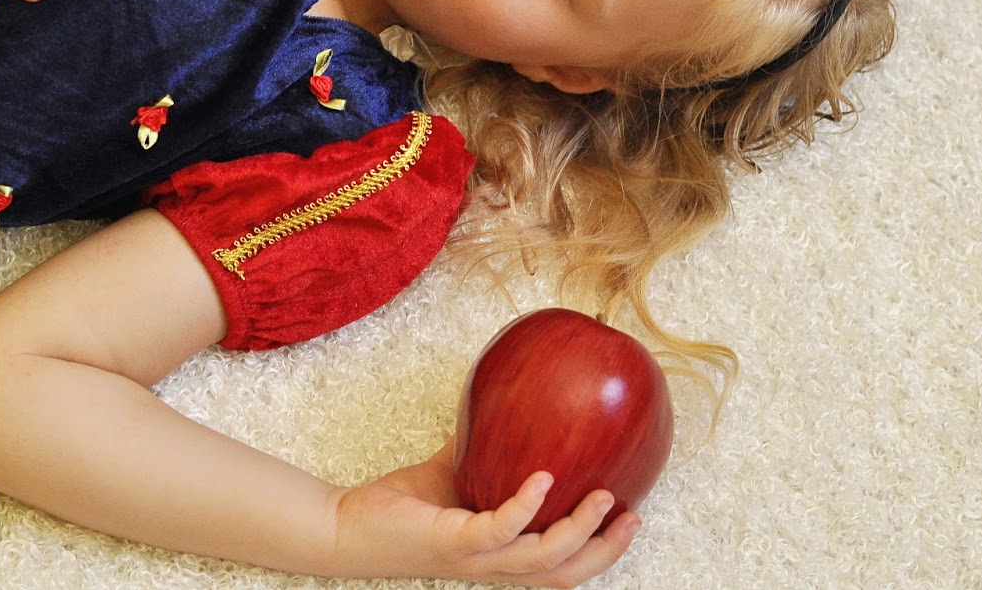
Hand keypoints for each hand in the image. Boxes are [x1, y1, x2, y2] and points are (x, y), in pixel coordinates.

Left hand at [328, 439, 640, 585]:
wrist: (347, 525)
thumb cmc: (398, 507)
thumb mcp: (451, 475)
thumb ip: (481, 454)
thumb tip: (505, 408)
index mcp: (499, 555)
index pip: (561, 567)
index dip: (599, 550)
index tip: (630, 519)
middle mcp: (493, 565)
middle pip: (565, 574)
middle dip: (604, 550)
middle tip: (634, 518)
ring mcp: (475, 557)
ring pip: (543, 560)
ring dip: (578, 531)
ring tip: (603, 497)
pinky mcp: (453, 542)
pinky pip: (499, 530)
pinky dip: (526, 506)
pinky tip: (543, 479)